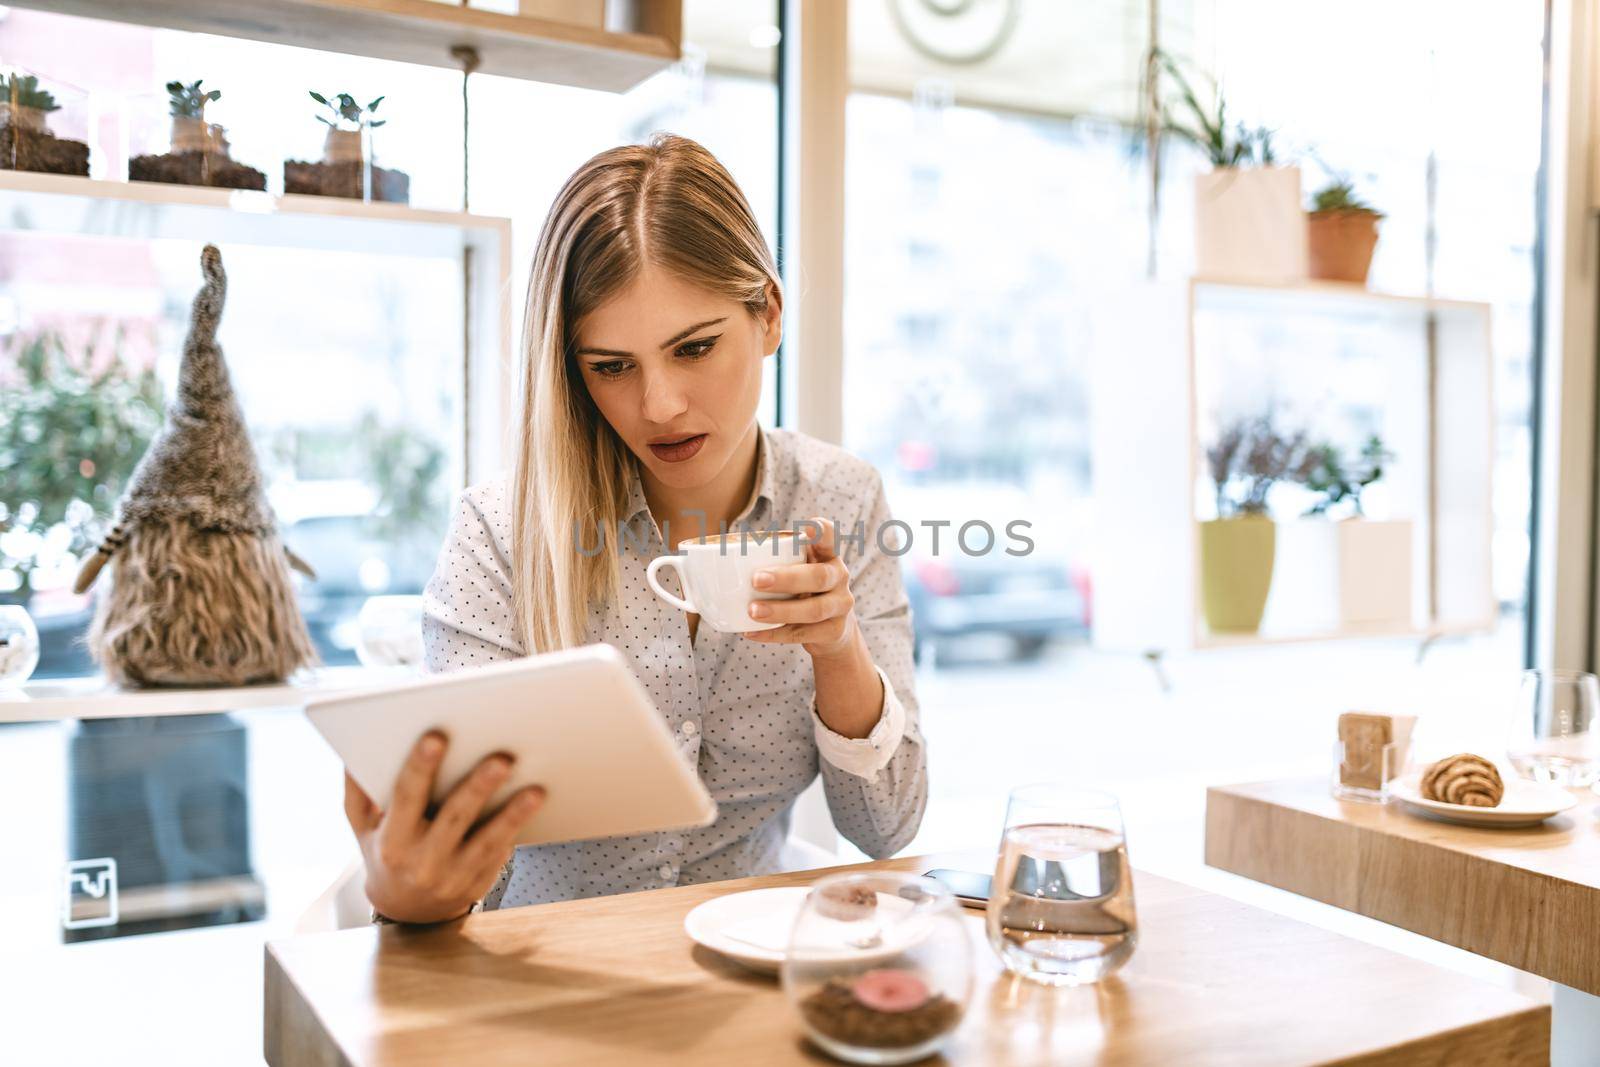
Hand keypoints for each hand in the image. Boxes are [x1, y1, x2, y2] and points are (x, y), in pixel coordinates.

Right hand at [343, 731, 544, 923]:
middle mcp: (422, 861)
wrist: (407, 911)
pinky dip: (518, 830)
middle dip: (478, 787)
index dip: (420, 767)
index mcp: (391, 840)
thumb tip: (352, 751)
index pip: (405, 798)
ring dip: (513, 815)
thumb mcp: (361, 827)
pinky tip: (535, 806)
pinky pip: (500, 854)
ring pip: (487, 841)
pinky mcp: (478, 882)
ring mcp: (453, 876)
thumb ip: (357, 791)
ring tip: (535, 790)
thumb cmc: (385, 853)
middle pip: (454, 818)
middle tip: (502, 758)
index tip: (436, 737)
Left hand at [743, 517, 860, 659]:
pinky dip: (775, 633)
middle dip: (786, 578)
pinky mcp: (834, 631)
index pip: (830, 537)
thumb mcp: (797, 571)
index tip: (806, 528)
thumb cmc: (804, 592)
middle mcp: (839, 577)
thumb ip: (770, 561)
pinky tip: (753, 632)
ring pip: (813, 610)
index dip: (821, 532)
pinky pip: (803, 634)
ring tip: (752, 611)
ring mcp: (840, 606)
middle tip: (756, 580)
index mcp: (827, 556)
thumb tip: (702, 562)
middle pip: (818, 576)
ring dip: (780, 610)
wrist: (832, 631)